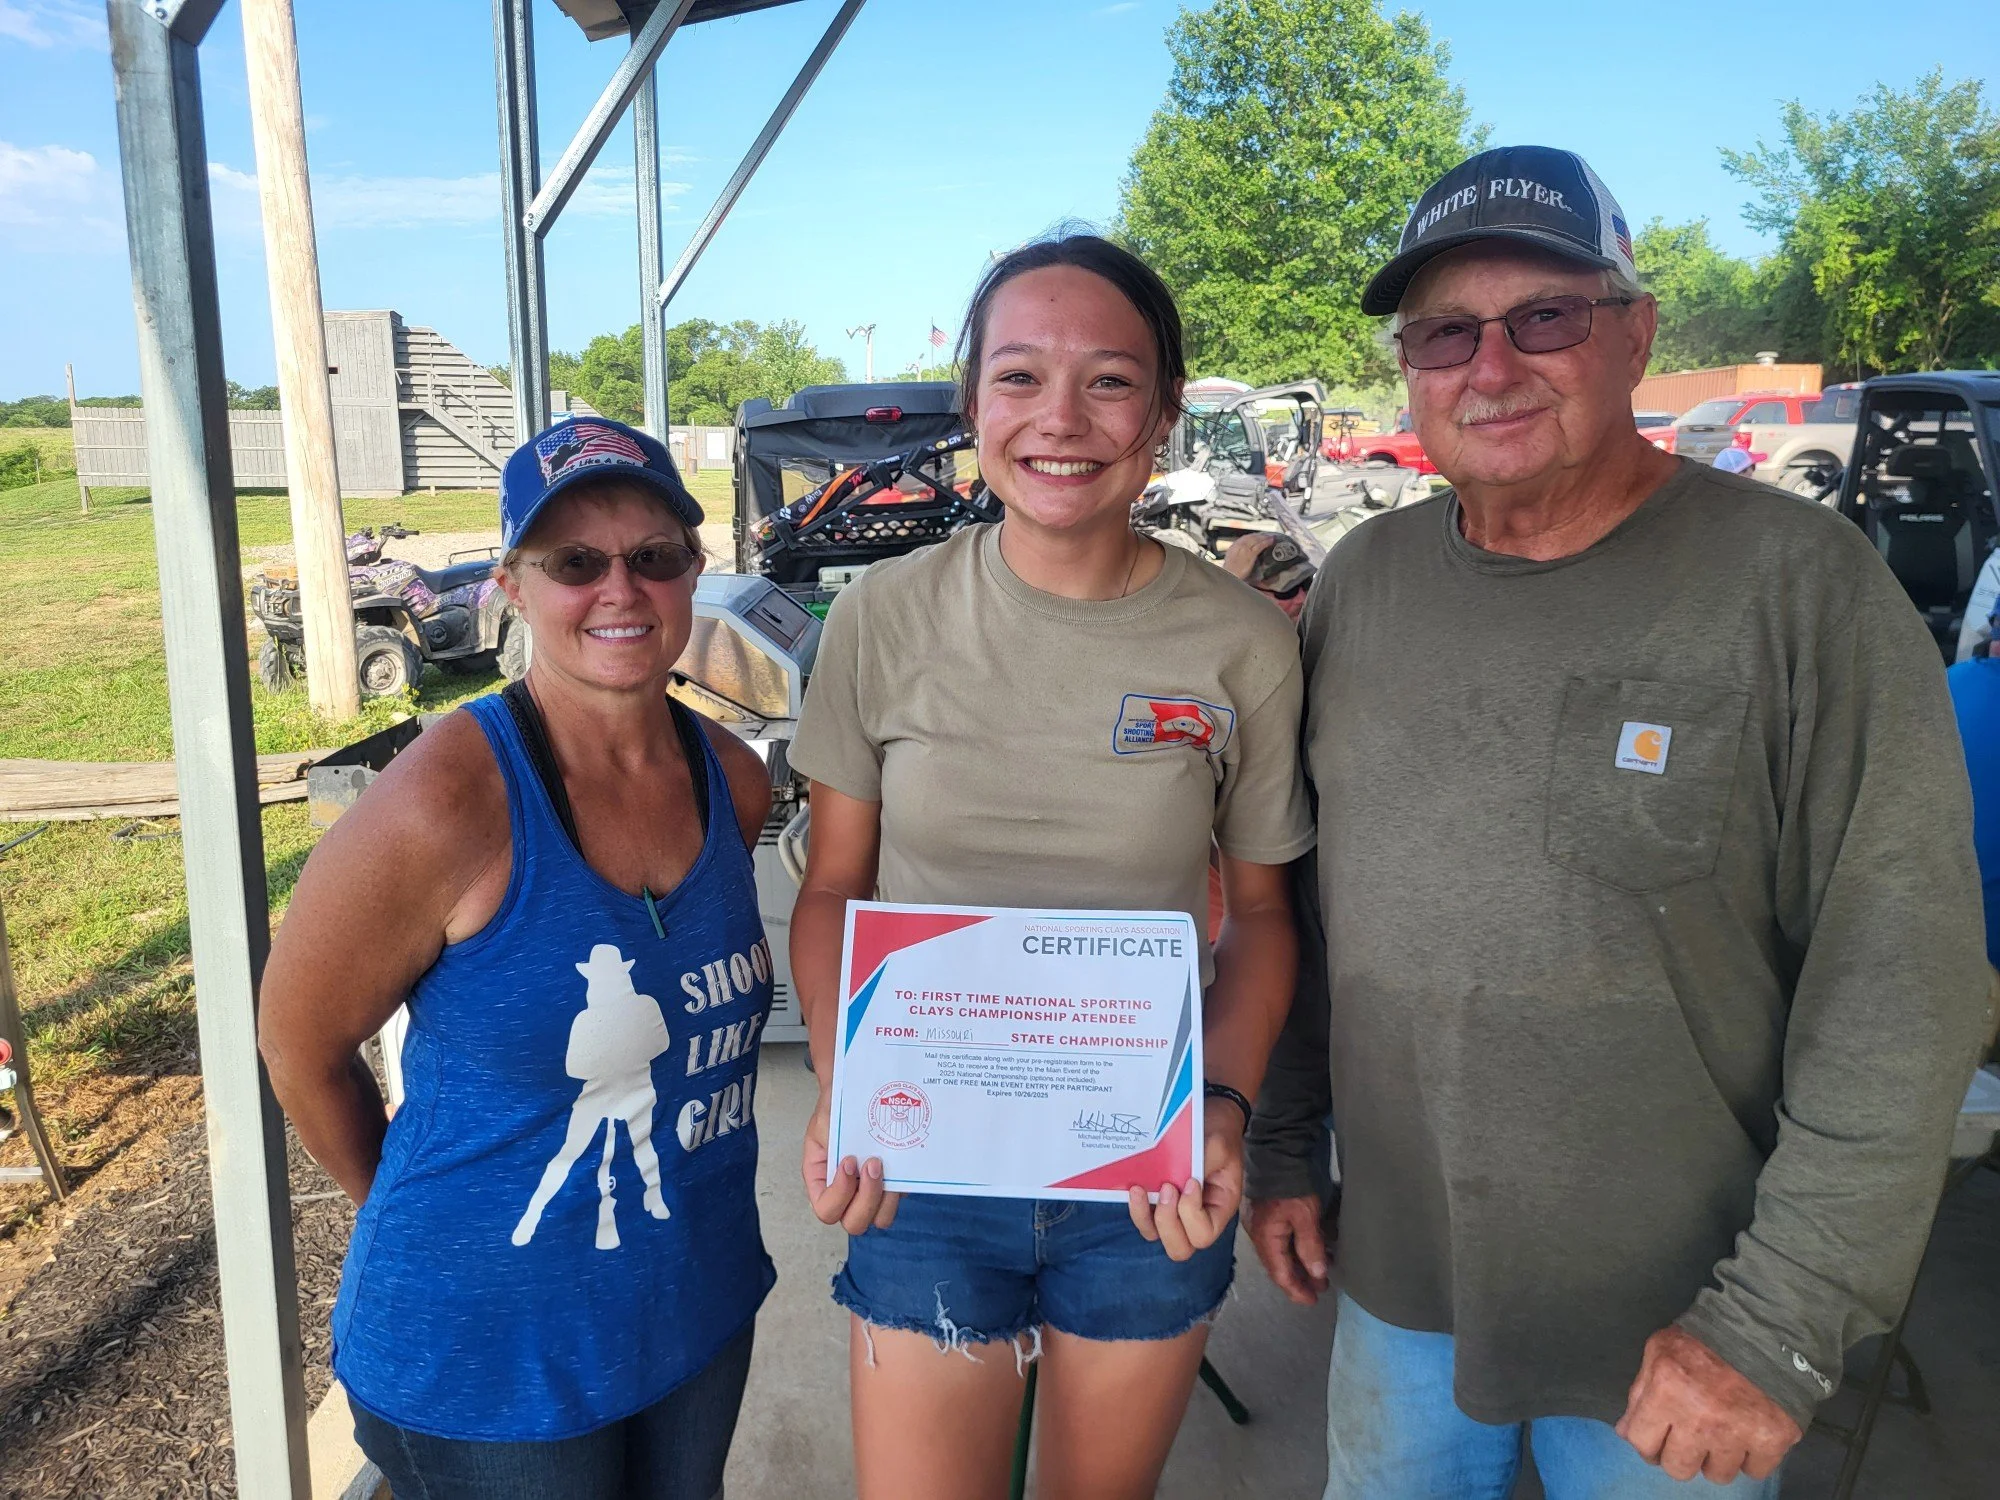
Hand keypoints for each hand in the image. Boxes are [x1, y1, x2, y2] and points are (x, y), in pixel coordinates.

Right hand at [802, 1085, 900, 1235]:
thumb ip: (832, 1144)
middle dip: (866, 1198)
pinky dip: (902, 1184)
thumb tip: (850, 1162)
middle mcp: (846, 1193)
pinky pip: (900, 1197)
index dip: (840, 1193)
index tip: (849, 1161)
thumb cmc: (837, 1108)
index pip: (826, 1210)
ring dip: (885, 1196)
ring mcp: (871, 1190)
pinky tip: (898, 1159)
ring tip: (884, 1163)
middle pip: (854, 1223)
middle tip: (873, 1164)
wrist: (857, 1091)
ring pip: (880, 1218)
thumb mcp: (825, 1122)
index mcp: (822, 1182)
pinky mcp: (893, 1182)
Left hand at [1127, 1111, 1242, 1260]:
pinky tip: (1134, 1186)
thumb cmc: (1218, 1133)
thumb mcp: (1217, 1146)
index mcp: (1220, 1208)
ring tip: (1139, 1189)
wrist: (1211, 1117)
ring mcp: (1176, 1211)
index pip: (1204, 1234)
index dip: (1191, 1214)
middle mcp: (1198, 1217)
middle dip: (1167, 1223)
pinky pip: (1144, 1217)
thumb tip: (1177, 1180)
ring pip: (1156, 1235)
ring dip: (1145, 1217)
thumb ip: (1199, 1164)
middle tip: (1166, 1189)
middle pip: (1180, 1248)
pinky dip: (1137, 1207)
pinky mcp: (1158, 1200)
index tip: (1190, 1182)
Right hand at [1245, 1194, 1329, 1305]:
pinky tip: (1310, 1250)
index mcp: (1265, 1237)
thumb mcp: (1305, 1217)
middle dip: (1299, 1280)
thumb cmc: (1291, 1185)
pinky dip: (1296, 1250)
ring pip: (1280, 1253)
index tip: (1313, 1300)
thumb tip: (1317, 1274)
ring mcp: (1262, 1222)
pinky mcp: (1268, 1213)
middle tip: (1320, 1289)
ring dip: (1299, 1265)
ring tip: (1319, 1272)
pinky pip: (1281, 1240)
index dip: (1296, 1290)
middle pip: (1278, 1265)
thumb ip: (1310, 1246)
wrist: (1278, 1151)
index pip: (1280, 1274)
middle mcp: (1258, 1233)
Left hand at [1615, 1326, 1803, 1483]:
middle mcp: (1700, 1419)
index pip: (1642, 1443)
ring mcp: (1738, 1433)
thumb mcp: (1660, 1351)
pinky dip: (1751, 1457)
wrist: (1765, 1329)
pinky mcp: (1772, 1440)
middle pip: (1678, 1469)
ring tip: (1721, 1432)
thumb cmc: (1705, 1337)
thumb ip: (1640, 1392)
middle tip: (1690, 1436)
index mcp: (1667, 1392)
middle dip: (1680, 1454)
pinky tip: (1748, 1434)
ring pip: (1717, 1475)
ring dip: (1716, 1458)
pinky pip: (1755, 1471)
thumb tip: (1626, 1431)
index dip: (1648, 1442)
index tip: (1659, 1437)